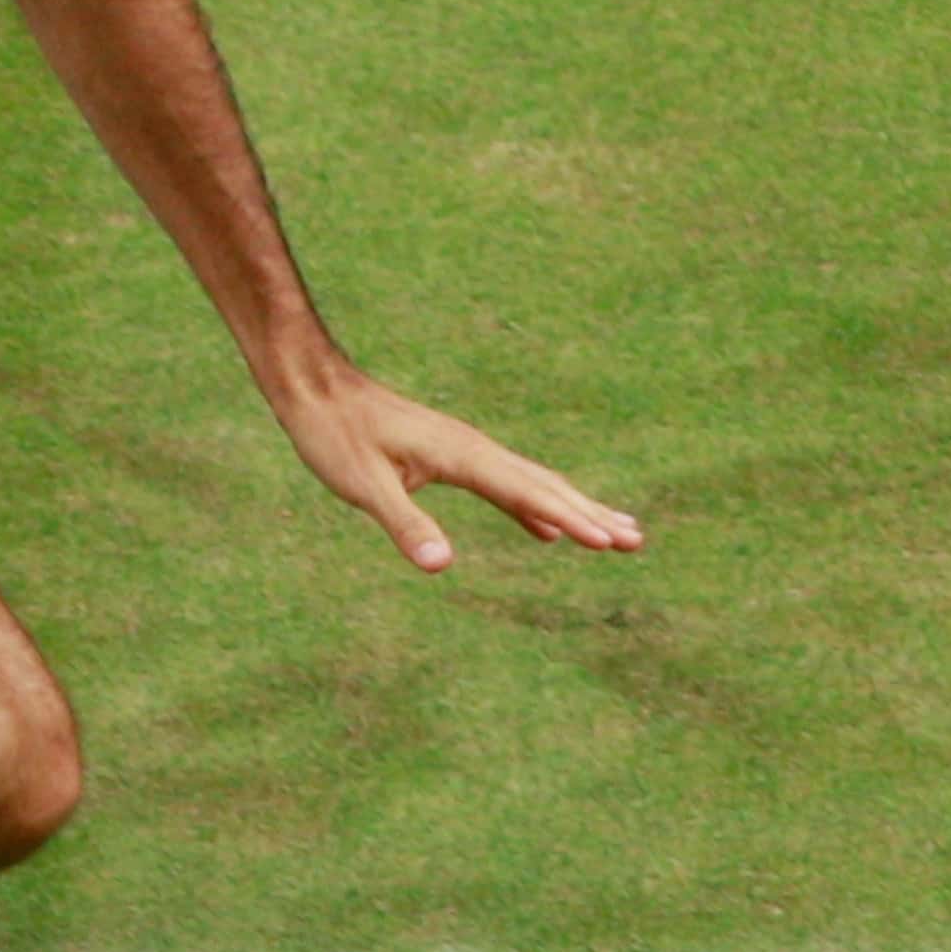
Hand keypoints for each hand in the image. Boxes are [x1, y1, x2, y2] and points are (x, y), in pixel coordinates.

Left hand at [270, 358, 645, 572]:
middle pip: (545, 485)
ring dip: (574, 508)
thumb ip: (404, 523)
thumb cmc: (333, 434)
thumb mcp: (361, 485)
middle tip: (637, 542)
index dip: (571, 519)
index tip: (610, 542)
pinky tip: (546, 530)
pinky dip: (535, 507)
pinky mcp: (451, 455)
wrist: (313, 386)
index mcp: (462, 455)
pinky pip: (507, 485)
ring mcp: (465, 450)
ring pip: (532, 482)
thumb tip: (441, 564)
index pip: (528, 493)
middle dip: (591, 513)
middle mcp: (473, 448)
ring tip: (615, 532)